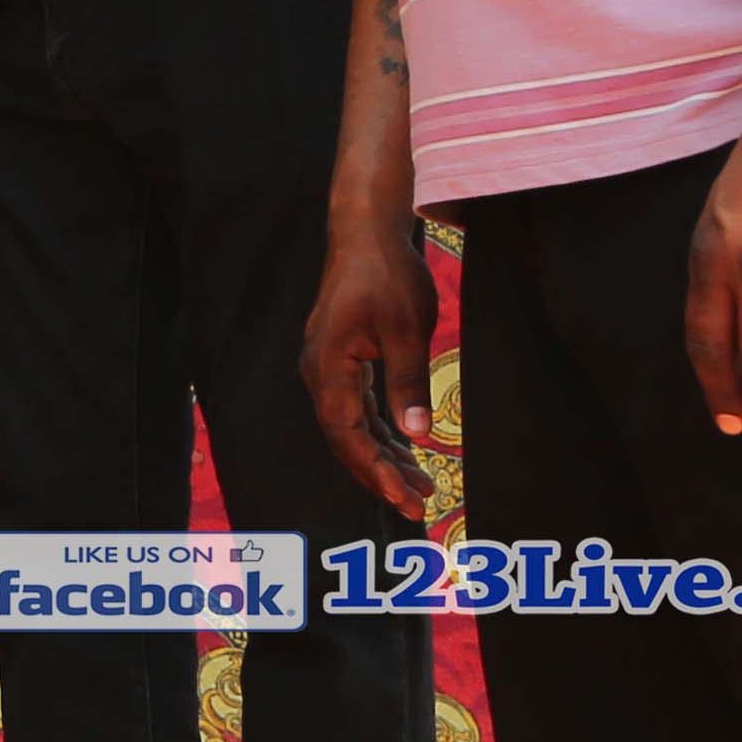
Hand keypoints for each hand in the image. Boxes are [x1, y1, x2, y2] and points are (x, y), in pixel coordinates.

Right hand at [302, 204, 444, 516]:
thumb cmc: (387, 276)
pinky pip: (359, 410)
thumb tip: (417, 434)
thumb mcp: (408, 329)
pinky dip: (382, 433)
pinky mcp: (343, 364)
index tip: (403, 495)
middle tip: (418, 505)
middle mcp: (320, 374)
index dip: (374, 469)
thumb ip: (409, 383)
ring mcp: (329, 370)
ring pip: (353, 428)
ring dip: (384, 457)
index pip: (348, 433)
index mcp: (328, 367)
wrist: (366, 236)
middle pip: (347, 439)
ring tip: (421, 486)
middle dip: (380, 474)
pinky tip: (407, 450)